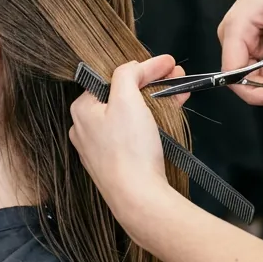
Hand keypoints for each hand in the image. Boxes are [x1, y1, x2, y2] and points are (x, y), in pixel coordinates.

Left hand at [69, 55, 187, 238]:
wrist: (139, 198)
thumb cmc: (129, 150)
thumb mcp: (127, 99)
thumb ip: (127, 74)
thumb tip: (134, 65)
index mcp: (82, 109)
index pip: (112, 78)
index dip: (142, 69)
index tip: (165, 63)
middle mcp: (87, 128)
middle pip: (124, 95)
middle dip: (153, 82)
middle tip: (175, 74)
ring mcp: (101, 146)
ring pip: (132, 113)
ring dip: (157, 99)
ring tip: (180, 90)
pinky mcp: (117, 161)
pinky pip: (135, 132)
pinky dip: (153, 120)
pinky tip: (172, 110)